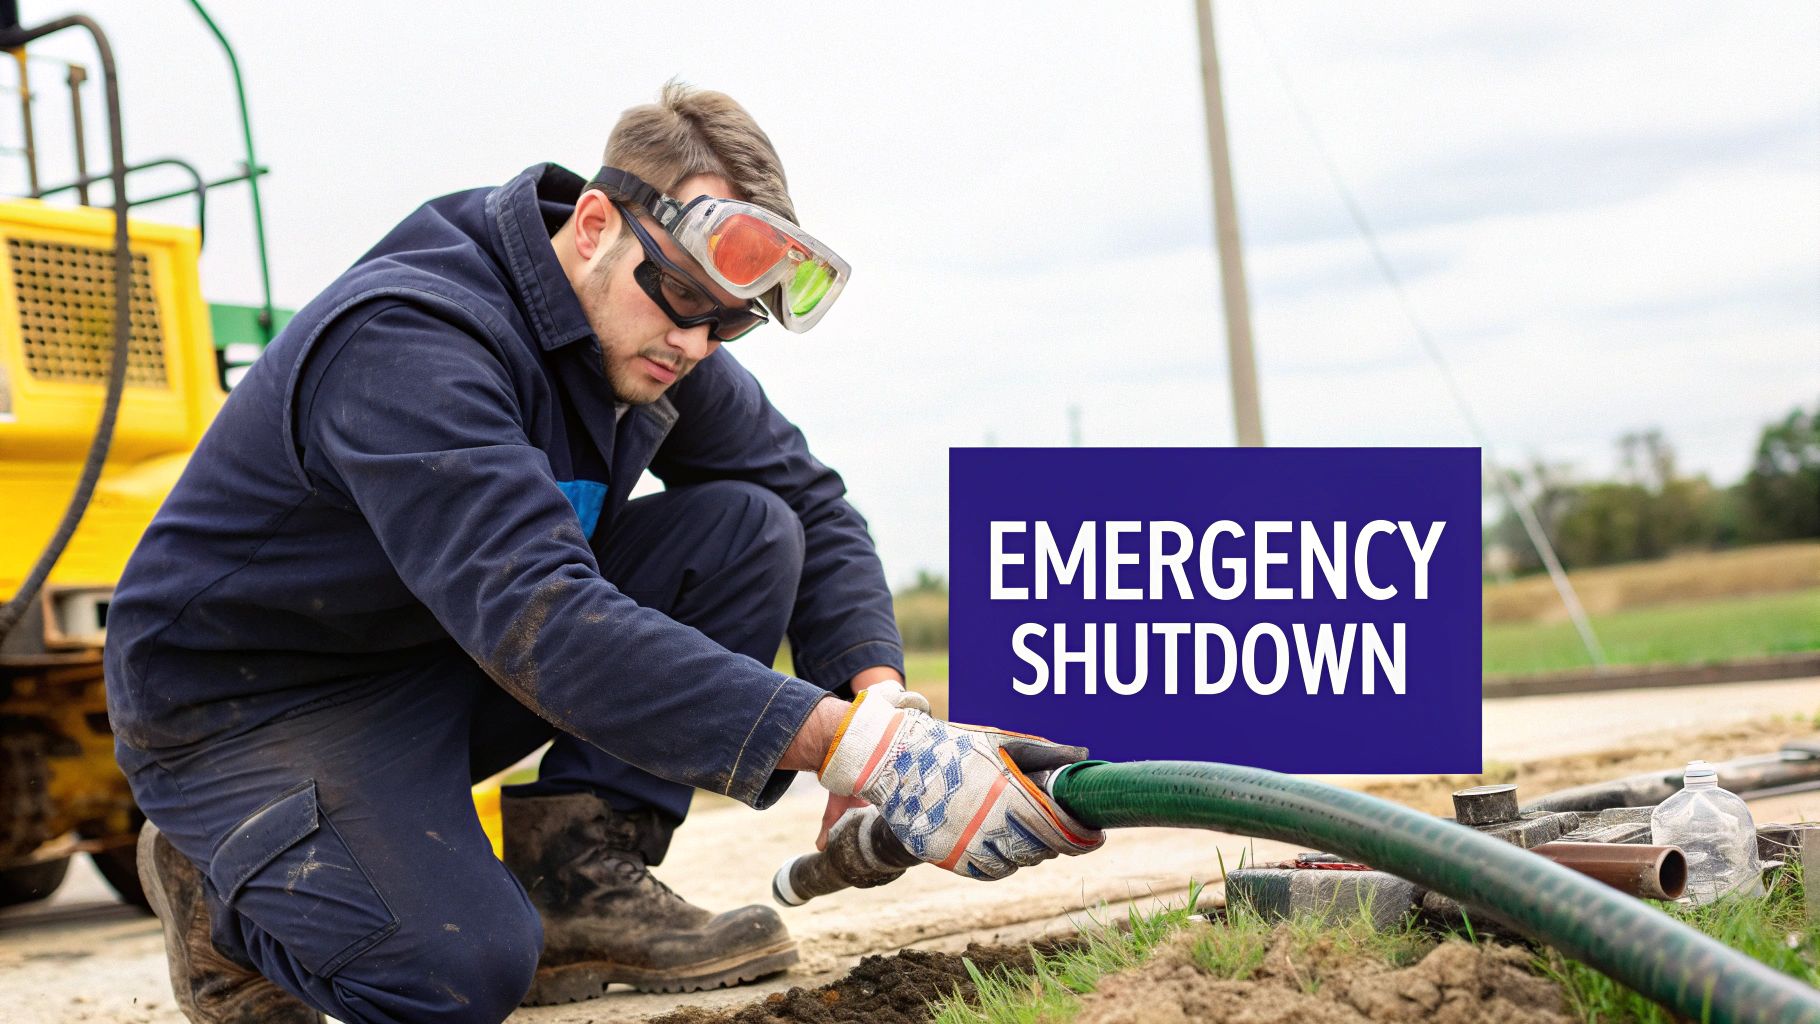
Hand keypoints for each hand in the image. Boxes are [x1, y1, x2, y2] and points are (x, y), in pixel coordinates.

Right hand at [817, 686, 1102, 878]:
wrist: (892, 759)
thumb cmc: (952, 746)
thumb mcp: (998, 742)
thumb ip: (1043, 753)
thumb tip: (1083, 755)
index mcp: (1005, 793)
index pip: (1056, 829)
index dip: (1081, 838)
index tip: (1095, 837)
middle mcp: (985, 823)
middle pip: (1038, 850)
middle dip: (1055, 844)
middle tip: (1061, 833)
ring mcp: (962, 843)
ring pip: (1011, 865)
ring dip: (1026, 855)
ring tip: (1028, 838)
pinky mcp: (943, 856)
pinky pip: (983, 872)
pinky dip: (998, 865)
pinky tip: (1000, 848)